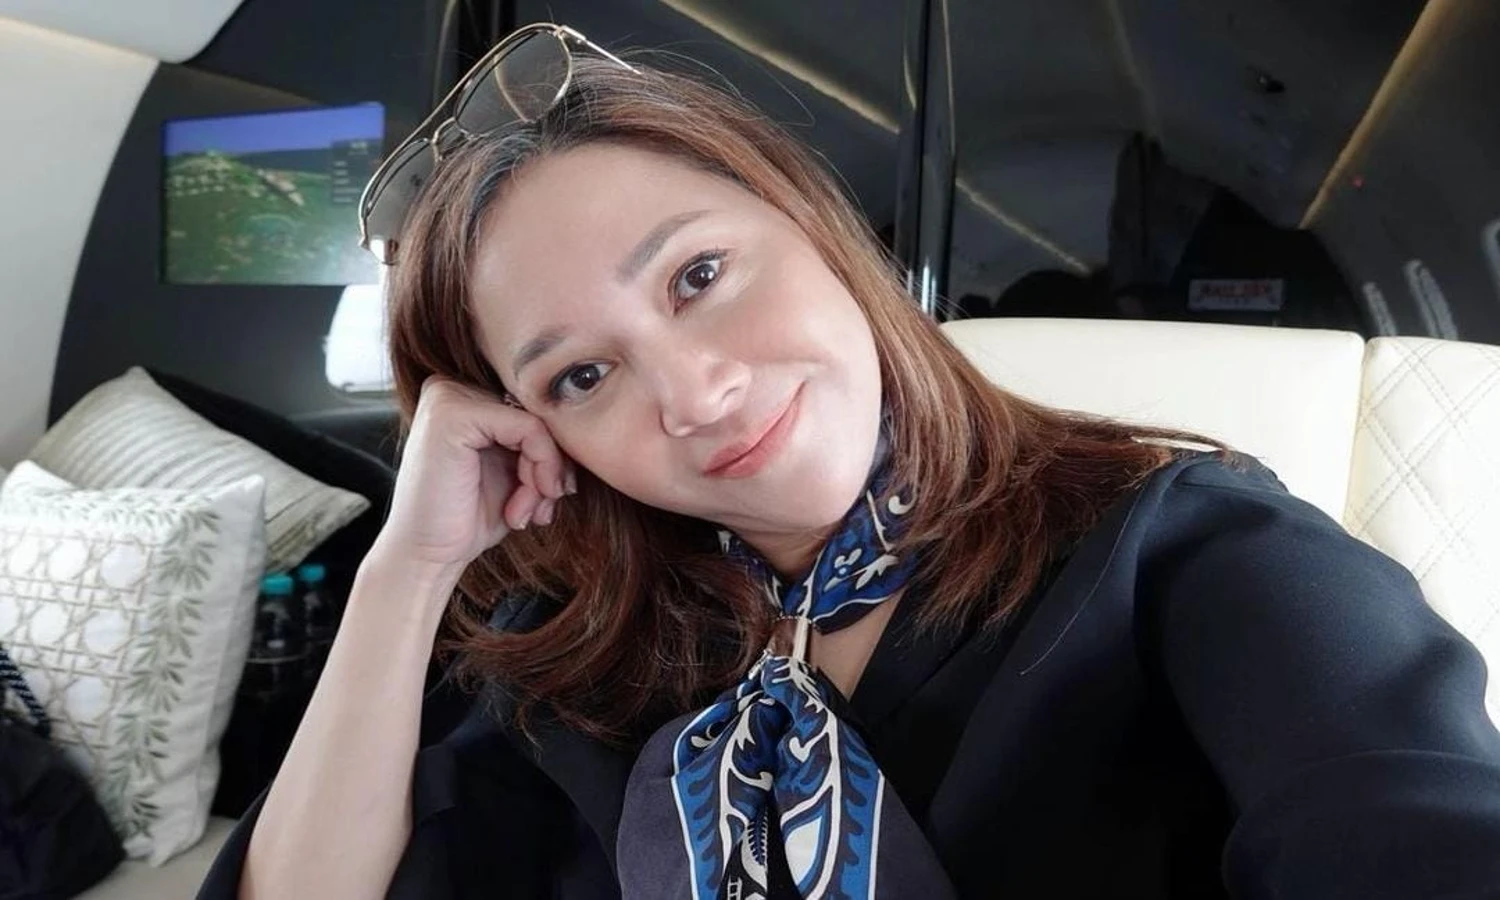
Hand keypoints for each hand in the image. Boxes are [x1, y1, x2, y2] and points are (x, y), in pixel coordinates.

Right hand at [371, 377, 574, 587]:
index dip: (552, 454)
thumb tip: (583, 427)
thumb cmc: (469, 518)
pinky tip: (517, 509)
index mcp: (464, 397)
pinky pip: (530, 429)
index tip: (548, 497)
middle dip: (550, 468)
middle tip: (538, 511)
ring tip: (524, 513)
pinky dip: (538, 470)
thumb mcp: (513, 471)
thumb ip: (537, 443)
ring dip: (544, 476)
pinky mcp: (453, 413)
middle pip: (537, 413)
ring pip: (538, 422)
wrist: (428, 556)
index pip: (533, 409)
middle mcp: (452, 388)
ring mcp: (449, 396)